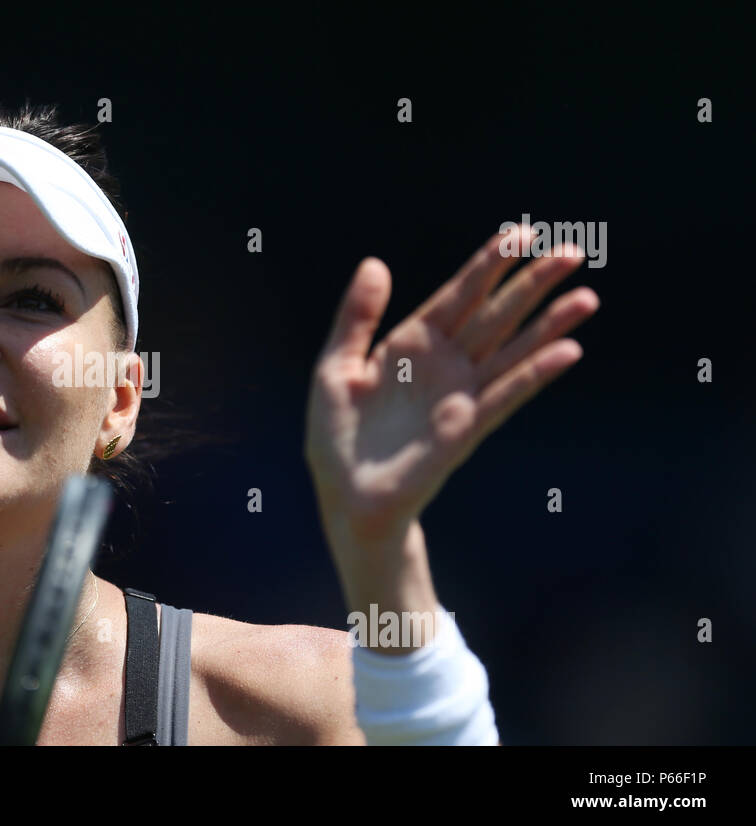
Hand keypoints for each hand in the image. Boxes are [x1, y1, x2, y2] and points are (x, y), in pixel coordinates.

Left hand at [306, 227, 598, 577]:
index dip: (489, 264)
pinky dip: (534, 374)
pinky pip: (505, 396)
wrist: (344, 496)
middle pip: (495, 315)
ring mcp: (459, 396)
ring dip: (549, 326)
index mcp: (411, 344)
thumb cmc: (336, 436)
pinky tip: (567, 352)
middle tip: (573, 251)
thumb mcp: (335, 367)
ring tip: (587, 297)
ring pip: (512, 351)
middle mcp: (444, 365)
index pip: (458, 295)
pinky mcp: (464, 429)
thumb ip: (356, 317)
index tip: (521, 232)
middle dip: (533, 284)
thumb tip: (374, 263)